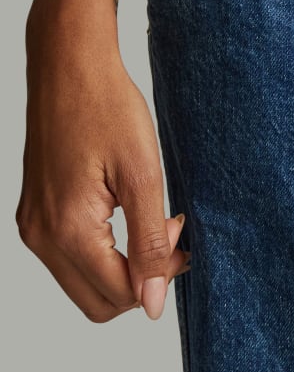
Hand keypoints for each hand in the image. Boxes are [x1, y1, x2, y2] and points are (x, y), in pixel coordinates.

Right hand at [17, 22, 189, 322]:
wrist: (70, 67)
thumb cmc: (108, 109)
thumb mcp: (143, 174)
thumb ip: (149, 241)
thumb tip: (151, 304)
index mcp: (68, 231)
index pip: (118, 295)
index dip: (159, 276)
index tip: (181, 232)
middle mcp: (41, 237)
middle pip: (98, 301)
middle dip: (141, 277)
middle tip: (168, 227)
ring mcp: (33, 226)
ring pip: (83, 281)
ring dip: (123, 263)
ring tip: (152, 214)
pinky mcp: (35, 212)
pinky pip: (70, 255)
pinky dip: (103, 247)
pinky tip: (126, 207)